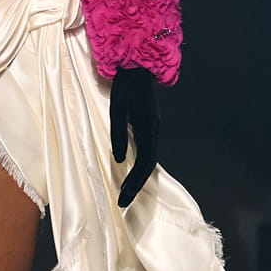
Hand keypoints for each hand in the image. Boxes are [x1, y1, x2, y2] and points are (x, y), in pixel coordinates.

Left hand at [109, 65, 159, 208]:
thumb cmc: (125, 86)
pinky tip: (131, 171)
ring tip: (125, 192)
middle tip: (122, 202)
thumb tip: (118, 160)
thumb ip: (118, 134)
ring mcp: (152, 129)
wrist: (138, 67)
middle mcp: (153, 132)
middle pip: (148, 166)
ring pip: (148, 160)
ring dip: (138, 177)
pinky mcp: (148, 126)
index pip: (144, 163)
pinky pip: (147, 151)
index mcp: (148, 129)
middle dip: (136, 186)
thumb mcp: (117, 109)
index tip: (123, 197)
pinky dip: (139, 166)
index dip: (134, 182)